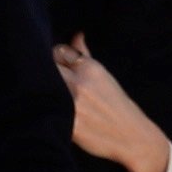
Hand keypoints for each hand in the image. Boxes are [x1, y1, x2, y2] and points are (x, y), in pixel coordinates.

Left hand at [53, 38, 168, 171]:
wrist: (132, 136)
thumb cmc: (116, 105)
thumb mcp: (103, 76)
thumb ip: (85, 56)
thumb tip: (77, 35)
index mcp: (90, 68)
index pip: (57, 51)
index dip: (53, 59)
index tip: (53, 67)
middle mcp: (79, 83)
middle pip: (47, 65)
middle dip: (43, 70)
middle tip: (43, 79)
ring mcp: (71, 104)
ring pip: (42, 85)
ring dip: (40, 88)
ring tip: (45, 95)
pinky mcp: (67, 124)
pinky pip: (45, 109)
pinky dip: (42, 108)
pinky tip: (46, 111)